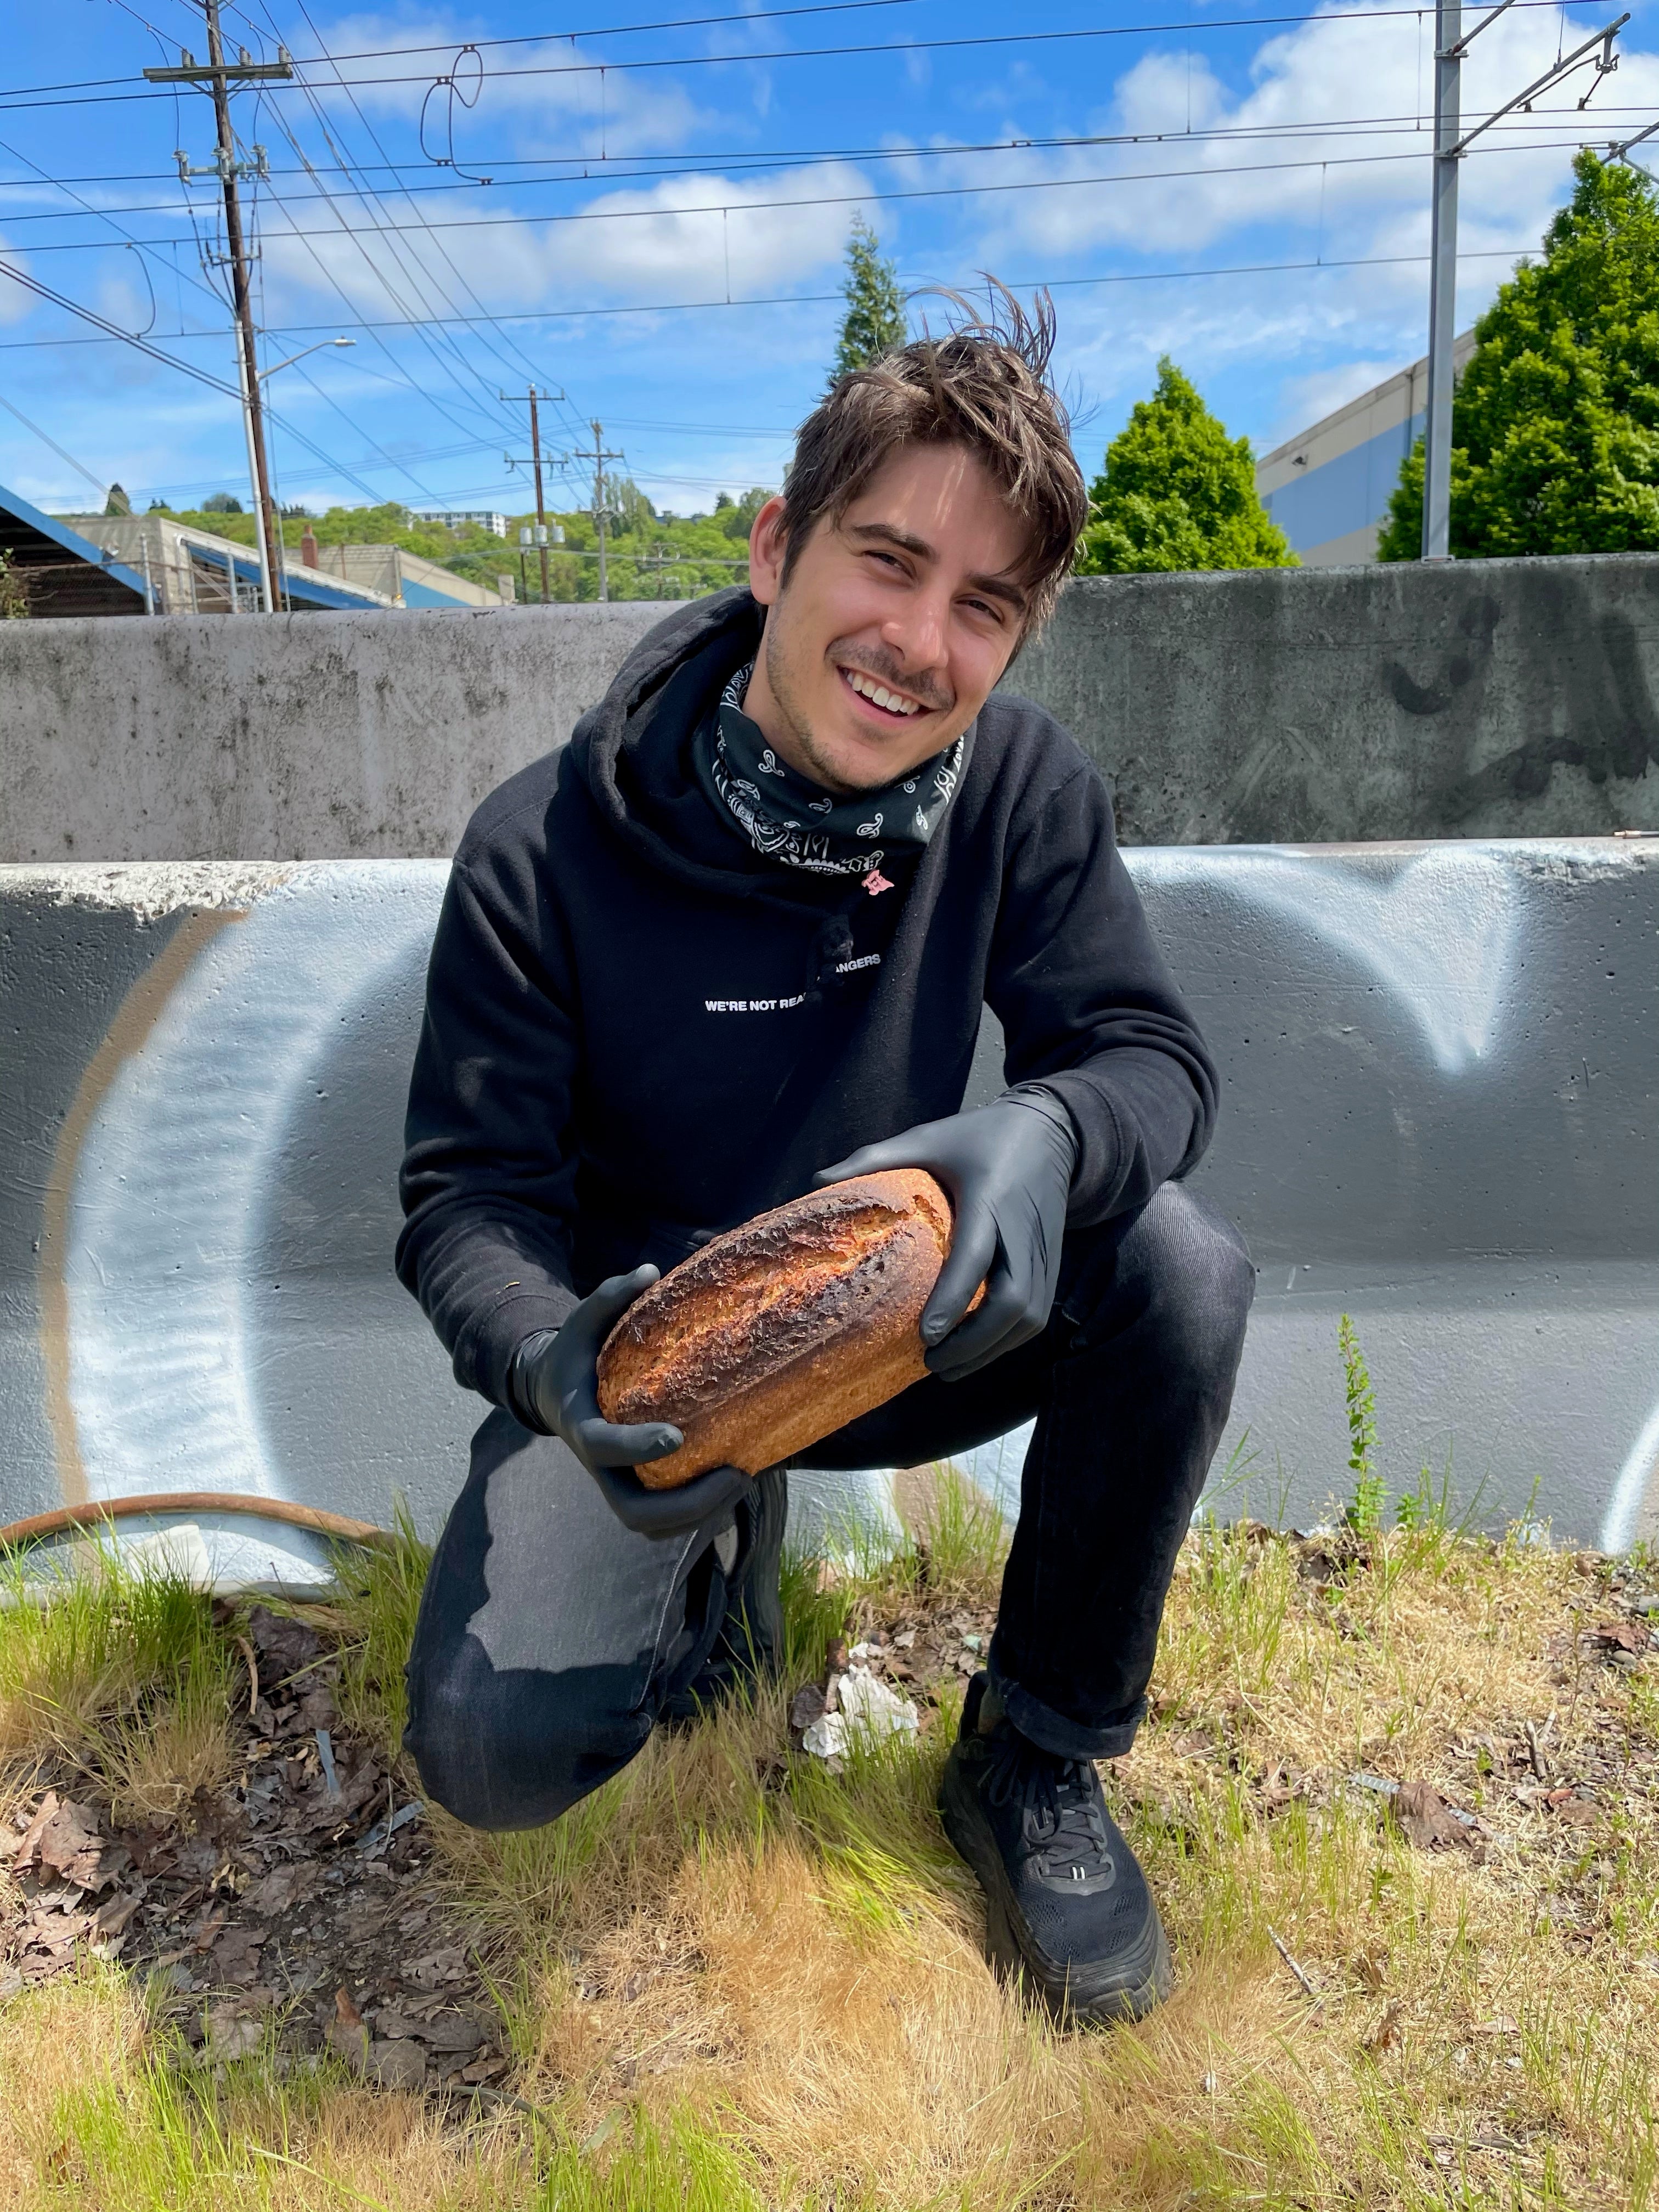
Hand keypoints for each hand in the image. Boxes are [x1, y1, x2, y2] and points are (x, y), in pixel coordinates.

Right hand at [509, 1267, 750, 1536]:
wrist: (554, 1393)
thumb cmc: (575, 1354)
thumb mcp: (582, 1322)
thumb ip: (608, 1297)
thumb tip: (650, 1271)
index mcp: (581, 1425)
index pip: (604, 1447)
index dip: (638, 1448)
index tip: (677, 1436)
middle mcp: (597, 1466)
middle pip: (634, 1512)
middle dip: (687, 1505)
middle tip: (736, 1475)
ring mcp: (616, 1484)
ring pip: (653, 1525)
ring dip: (700, 1515)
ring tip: (744, 1481)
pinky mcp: (634, 1489)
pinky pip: (664, 1520)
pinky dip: (698, 1514)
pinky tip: (734, 1486)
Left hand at [813, 1089, 1076, 1380]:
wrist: (1053, 1131)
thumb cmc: (979, 1137)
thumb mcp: (928, 1137)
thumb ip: (876, 1158)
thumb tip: (817, 1182)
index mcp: (990, 1197)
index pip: (976, 1255)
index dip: (954, 1298)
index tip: (926, 1335)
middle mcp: (1023, 1230)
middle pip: (1013, 1302)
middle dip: (975, 1342)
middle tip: (930, 1360)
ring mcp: (1044, 1251)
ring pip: (1029, 1317)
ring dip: (990, 1349)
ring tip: (947, 1365)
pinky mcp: (1052, 1264)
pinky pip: (1036, 1314)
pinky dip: (1006, 1340)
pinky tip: (974, 1349)